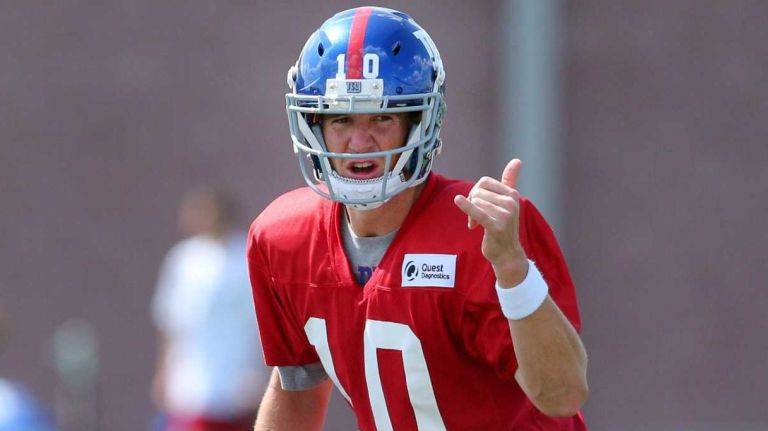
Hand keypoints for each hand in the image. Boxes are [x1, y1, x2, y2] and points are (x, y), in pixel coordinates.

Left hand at [454, 159, 528, 286]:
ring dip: (470, 214)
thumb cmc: (504, 226)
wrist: (507, 254)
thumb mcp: (508, 202)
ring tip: (475, 224)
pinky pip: (478, 212)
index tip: (478, 205)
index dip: (476, 193)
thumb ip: (510, 181)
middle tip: (475, 218)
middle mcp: (511, 202)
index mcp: (512, 194)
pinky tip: (458, 201)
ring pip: (476, 202)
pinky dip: (467, 206)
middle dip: (471, 203)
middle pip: (478, 191)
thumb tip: (517, 160)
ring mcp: (506, 214)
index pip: (483, 182)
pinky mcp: (497, 226)